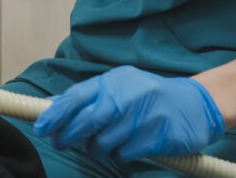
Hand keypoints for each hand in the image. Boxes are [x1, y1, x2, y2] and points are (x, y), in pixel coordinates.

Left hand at [34, 66, 224, 161]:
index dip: (56, 114)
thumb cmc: (147, 96)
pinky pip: (126, 153)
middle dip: (68, 135)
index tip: (41, 127)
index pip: (77, 96)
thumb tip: (53, 107)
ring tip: (99, 147)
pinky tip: (123, 149)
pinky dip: (119, 154)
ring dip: (96, 148)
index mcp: (114, 81)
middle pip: (87, 120)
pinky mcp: (158, 136)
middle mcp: (127, 95)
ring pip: (105, 141)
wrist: (194, 104)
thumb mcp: (118, 87)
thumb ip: (89, 97)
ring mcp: (144, 115)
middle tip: (60, 143)